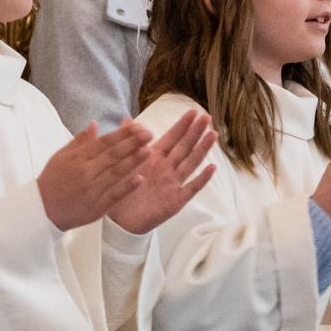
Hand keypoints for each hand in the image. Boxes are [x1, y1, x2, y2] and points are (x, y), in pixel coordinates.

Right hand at [37, 121, 149, 230]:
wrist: (42, 211)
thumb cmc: (52, 181)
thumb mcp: (60, 157)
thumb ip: (80, 141)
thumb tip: (95, 124)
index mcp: (77, 158)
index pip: (104, 142)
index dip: (122, 134)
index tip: (137, 126)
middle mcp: (85, 172)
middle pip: (112, 155)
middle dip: (132, 143)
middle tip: (148, 134)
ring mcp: (91, 190)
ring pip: (115, 173)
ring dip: (133, 162)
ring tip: (148, 151)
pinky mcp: (96, 207)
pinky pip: (114, 196)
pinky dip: (127, 187)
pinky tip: (140, 179)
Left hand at [109, 109, 217, 233]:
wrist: (118, 220)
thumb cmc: (120, 190)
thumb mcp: (121, 164)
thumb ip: (127, 143)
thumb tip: (127, 120)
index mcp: (155, 158)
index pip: (172, 137)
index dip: (183, 125)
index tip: (194, 111)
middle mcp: (167, 169)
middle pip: (185, 147)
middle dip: (196, 132)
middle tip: (207, 117)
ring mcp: (173, 184)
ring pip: (191, 163)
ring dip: (202, 149)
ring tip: (213, 135)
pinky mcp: (175, 201)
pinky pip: (191, 188)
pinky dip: (201, 179)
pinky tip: (211, 168)